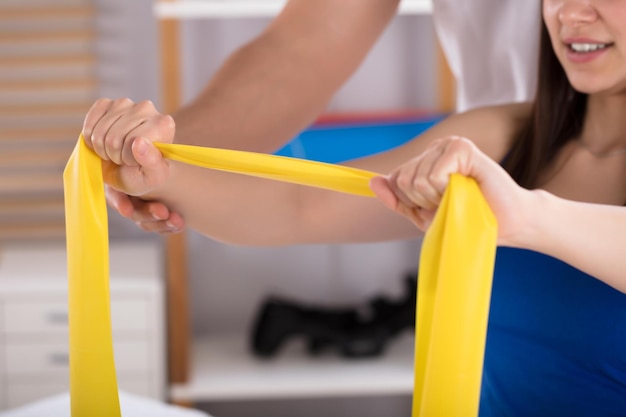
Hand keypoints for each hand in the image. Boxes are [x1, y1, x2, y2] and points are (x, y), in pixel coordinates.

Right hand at [83, 98, 183, 233]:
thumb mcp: (153, 176)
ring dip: (103, 149)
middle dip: (115, 155)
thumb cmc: (146, 172)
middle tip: (125, 158)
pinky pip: (89, 124)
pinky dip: (91, 139)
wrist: (133, 168)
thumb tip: (139, 142)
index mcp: (164, 124)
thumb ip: (151, 161)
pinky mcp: (106, 103)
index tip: (137, 161)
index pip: (133, 142)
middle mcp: (147, 108)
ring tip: (117, 151)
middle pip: (114, 138)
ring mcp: (125, 103)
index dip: (129, 158)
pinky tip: (104, 141)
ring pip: (99, 133)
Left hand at [370, 136, 529, 245]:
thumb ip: (398, 200)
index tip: (437, 206)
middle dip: (424, 201)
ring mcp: (449, 145)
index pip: (395, 179)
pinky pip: (434, 175)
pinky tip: (466, 188)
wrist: (507, 223)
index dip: (413, 202)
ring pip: (417, 179)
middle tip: (451, 202)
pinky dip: (446, 190)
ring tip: (460, 196)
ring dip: (437, 198)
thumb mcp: (424, 215)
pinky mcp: (463, 148)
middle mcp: (435, 148)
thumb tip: (373, 182)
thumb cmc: (468, 218)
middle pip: (403, 179)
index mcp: (425, 160)